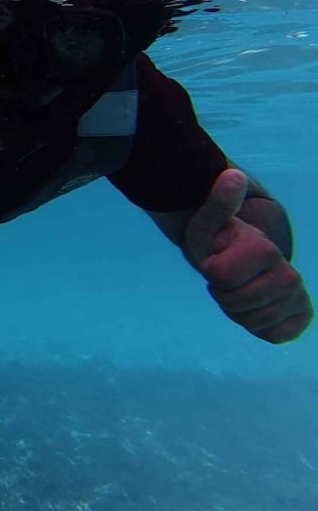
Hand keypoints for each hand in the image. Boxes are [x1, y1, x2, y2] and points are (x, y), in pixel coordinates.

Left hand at [184, 169, 311, 342]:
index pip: (221, 276)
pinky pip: (275, 336)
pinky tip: (256, 309)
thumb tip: (232, 175)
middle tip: (226, 280)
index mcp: (265, 250)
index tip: (216, 261)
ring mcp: (298, 296)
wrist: (242, 260)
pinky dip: (258, 327)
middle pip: (236, 304)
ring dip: (237, 312)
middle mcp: (289, 274)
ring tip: (239, 291)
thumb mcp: (208, 223)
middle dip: (222, 295)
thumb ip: (218, 202)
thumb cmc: (218, 241)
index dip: (210, 272)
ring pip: (253, 323)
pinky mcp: (302, 315)